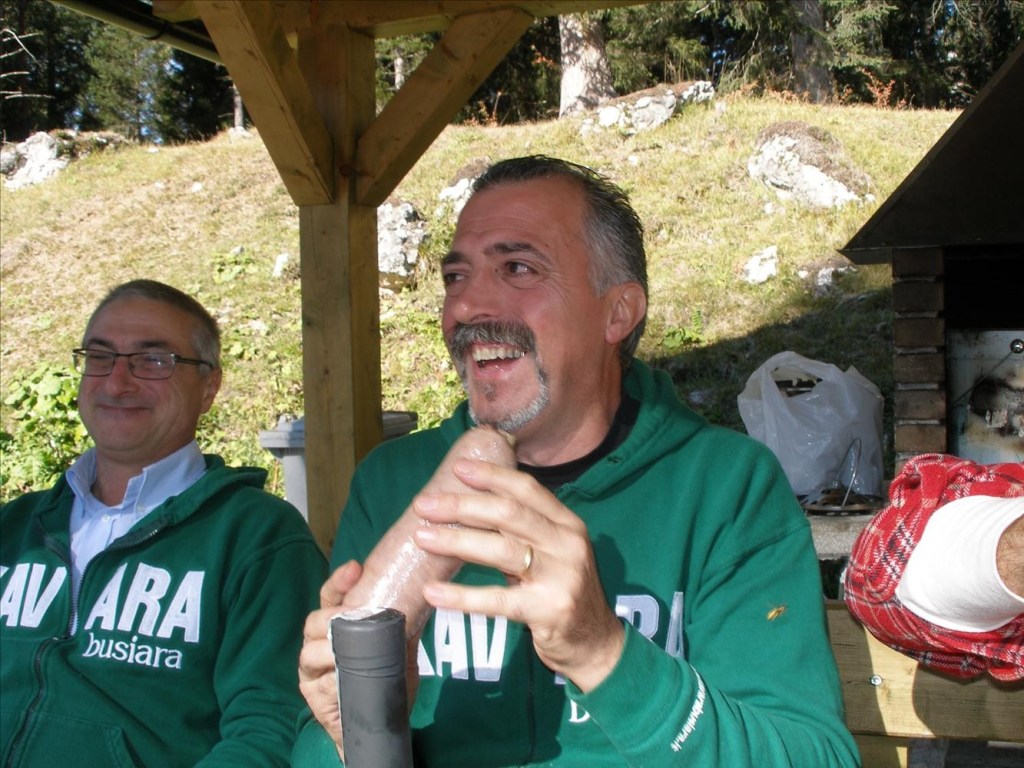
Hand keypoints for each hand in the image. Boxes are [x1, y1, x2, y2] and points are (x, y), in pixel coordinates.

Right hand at [298, 561, 422, 757]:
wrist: (378, 724)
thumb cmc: (384, 681)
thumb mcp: (398, 649)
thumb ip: (402, 625)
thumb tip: (425, 594)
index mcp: (336, 625)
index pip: (332, 597)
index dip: (340, 582)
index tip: (355, 567)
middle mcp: (318, 642)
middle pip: (315, 621)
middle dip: (334, 615)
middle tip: (356, 614)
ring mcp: (312, 669)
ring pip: (311, 649)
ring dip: (331, 646)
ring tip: (350, 643)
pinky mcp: (312, 693)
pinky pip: (316, 681)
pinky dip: (330, 676)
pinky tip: (342, 673)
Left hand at [411, 458, 624, 692]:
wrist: (596, 643)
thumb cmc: (563, 592)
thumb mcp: (553, 553)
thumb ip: (522, 532)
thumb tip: (467, 509)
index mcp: (567, 524)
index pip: (527, 490)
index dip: (492, 476)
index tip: (458, 468)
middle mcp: (567, 544)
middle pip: (509, 514)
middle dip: (462, 506)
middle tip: (424, 505)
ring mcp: (561, 577)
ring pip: (501, 550)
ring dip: (457, 541)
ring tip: (422, 538)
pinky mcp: (549, 610)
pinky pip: (499, 600)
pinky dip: (463, 596)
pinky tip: (435, 593)